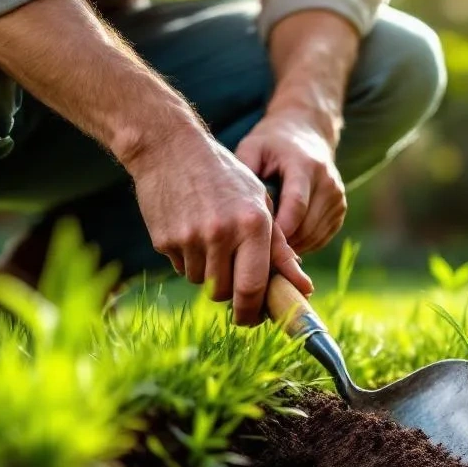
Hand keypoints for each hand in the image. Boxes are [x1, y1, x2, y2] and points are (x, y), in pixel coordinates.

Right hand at [129, 128, 312, 324]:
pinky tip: (190, 229)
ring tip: (209, 238)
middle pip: (226, 292)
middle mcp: (222, 233)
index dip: (253, 311)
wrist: (169, 147)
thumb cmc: (224, 176)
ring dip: (209, 273)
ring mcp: (190, 238)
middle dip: (230, 293)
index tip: (253, 319)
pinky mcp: (165, 240)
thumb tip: (302, 287)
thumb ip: (280, 248)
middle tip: (231, 277)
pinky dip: (189, 259)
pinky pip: (182, 268)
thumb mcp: (259, 203)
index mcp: (253, 223)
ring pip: (203, 283)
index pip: (254, 287)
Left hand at [235, 111, 346, 253]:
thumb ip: (245, 175)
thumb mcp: (252, 149)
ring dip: (290, 247)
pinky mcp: (340, 210)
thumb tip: (237, 211)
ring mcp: (337, 197)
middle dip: (280, 243)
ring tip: (264, 248)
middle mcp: (328, 182)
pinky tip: (281, 241)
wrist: (306, 133)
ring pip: (313, 236)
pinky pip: (320, 238)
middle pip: (305, 226)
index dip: (278, 230)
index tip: (254, 242)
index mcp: (305, 165)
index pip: (296, 206)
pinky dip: (300, 244)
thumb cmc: (271, 144)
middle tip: (253, 252)